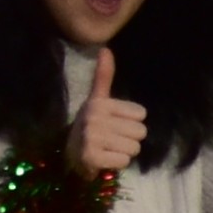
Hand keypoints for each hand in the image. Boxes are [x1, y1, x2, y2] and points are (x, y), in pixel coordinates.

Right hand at [71, 46, 146, 182]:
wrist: (71, 155)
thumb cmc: (91, 126)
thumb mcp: (97, 100)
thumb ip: (103, 76)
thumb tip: (105, 49)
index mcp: (99, 103)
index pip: (141, 114)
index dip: (132, 122)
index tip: (114, 123)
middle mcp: (94, 117)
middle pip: (140, 132)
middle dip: (130, 139)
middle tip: (111, 139)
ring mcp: (92, 137)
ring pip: (134, 148)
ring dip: (124, 152)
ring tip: (108, 149)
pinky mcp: (91, 157)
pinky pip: (124, 161)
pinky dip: (117, 164)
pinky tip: (104, 159)